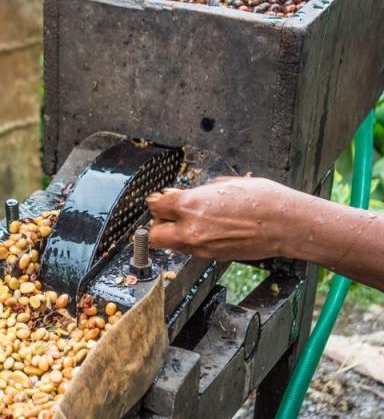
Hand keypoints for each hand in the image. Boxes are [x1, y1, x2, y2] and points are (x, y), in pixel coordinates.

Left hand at [147, 177, 301, 260]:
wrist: (287, 224)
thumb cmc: (262, 199)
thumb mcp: (223, 184)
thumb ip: (196, 192)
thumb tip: (180, 195)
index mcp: (189, 205)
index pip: (156, 207)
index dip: (159, 202)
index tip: (162, 199)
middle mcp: (190, 229)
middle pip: (154, 234)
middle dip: (159, 224)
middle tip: (169, 215)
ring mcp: (201, 247)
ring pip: (172, 245)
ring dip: (175, 234)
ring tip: (192, 221)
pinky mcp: (212, 257)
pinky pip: (191, 250)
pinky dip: (192, 241)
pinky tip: (208, 229)